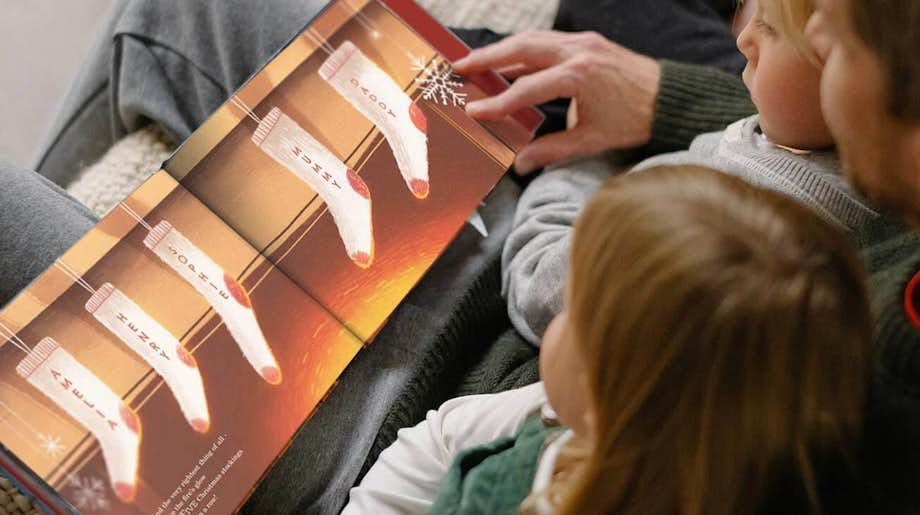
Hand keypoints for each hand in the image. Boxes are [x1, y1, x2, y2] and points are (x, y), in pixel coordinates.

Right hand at [453, 30, 660, 173]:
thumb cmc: (634, 120)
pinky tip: (506, 61)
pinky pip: (546, 41)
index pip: (526, 88)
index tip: (473, 111)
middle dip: (487, 58)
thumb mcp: (591, 139)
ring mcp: (582, 41)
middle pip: (521, 48)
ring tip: (474, 62)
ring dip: (501, 50)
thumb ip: (552, 150)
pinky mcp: (586, 40)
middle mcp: (578, 51)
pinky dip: (522, 49)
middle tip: (458, 69)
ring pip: (531, 39)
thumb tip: (520, 164)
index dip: (497, 103)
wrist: (669, 97)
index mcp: (579, 76)